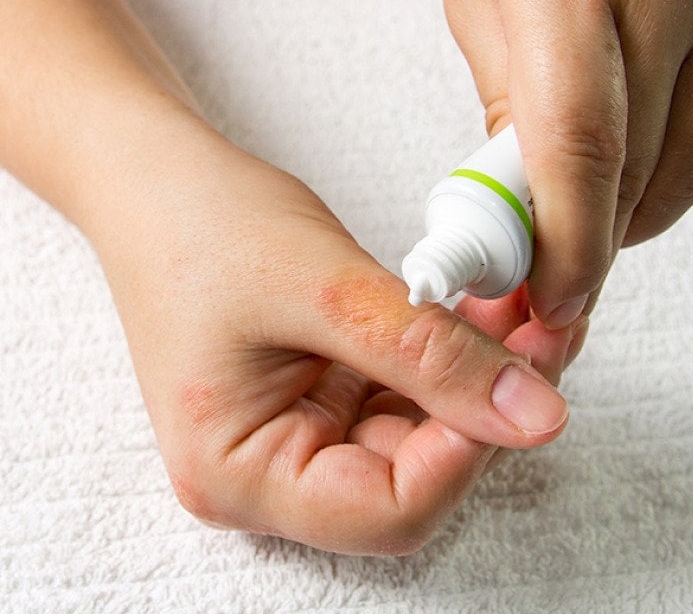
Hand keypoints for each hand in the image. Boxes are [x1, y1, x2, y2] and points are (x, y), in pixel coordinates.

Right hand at [91, 128, 582, 554]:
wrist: (151, 182)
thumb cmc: (199, 226)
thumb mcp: (326, 288)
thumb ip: (431, 356)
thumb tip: (537, 415)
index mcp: (238, 472)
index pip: (388, 511)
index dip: (469, 451)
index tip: (526, 378)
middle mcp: (265, 475)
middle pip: (411, 482)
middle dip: (485, 409)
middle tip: (542, 332)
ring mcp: (293, 439)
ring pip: (419, 440)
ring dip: (476, 379)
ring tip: (517, 306)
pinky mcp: (317, 403)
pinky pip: (404, 400)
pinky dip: (448, 359)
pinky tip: (479, 309)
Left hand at [437, 0, 692, 326]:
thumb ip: (503, 110)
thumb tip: (525, 225)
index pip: (581, 144)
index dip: (571, 244)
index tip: (557, 297)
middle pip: (643, 164)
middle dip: (597, 241)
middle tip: (561, 269)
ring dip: (645, 214)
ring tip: (599, 217)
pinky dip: (689, 170)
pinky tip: (648, 166)